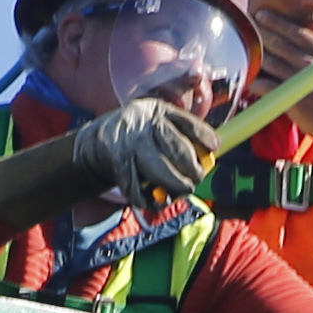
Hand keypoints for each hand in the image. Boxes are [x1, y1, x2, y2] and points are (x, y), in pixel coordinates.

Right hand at [67, 98, 213, 208]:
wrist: (97, 142)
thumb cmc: (140, 136)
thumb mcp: (158, 123)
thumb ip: (181, 134)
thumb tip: (212, 150)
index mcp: (156, 111)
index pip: (186, 123)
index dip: (203, 135)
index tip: (215, 147)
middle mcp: (143, 124)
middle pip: (178, 149)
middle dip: (193, 169)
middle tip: (196, 179)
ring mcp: (130, 144)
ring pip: (161, 170)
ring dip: (175, 185)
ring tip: (181, 191)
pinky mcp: (119, 164)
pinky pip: (138, 186)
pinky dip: (147, 199)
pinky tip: (152, 201)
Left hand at [253, 12, 312, 142]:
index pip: (299, 34)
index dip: (280, 23)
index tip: (265, 16)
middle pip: (282, 44)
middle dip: (262, 32)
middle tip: (246, 24)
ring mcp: (301, 82)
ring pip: (272, 63)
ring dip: (256, 55)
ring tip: (242, 48)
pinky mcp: (293, 100)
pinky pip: (268, 87)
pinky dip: (256, 82)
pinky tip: (246, 79)